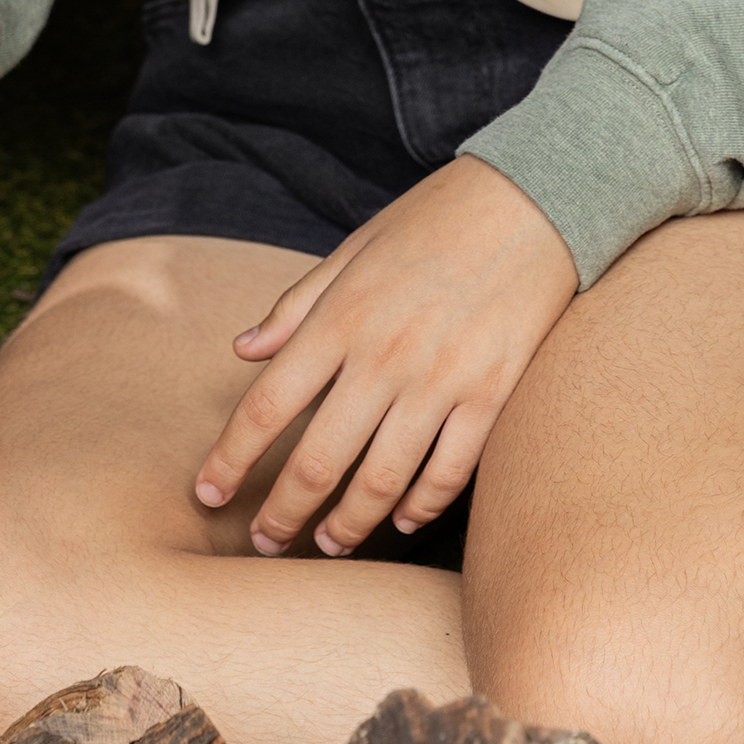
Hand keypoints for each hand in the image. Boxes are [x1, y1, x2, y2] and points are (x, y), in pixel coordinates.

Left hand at [193, 157, 578, 556]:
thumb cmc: (434, 220)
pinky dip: (423, 506)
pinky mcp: (493, 396)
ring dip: (349, 524)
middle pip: (318, 460)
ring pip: (383, 481)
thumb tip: (243, 350)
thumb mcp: (353, 249)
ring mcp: (442, 381)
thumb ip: (296, 306)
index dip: (231, 458)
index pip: (267, 405)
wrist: (534, 200)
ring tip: (328, 543)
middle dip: (283, 512)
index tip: (208, 493)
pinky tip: (404, 520)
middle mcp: (384, 356)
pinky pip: (450, 472)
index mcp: (340, 317)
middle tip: (264, 540)